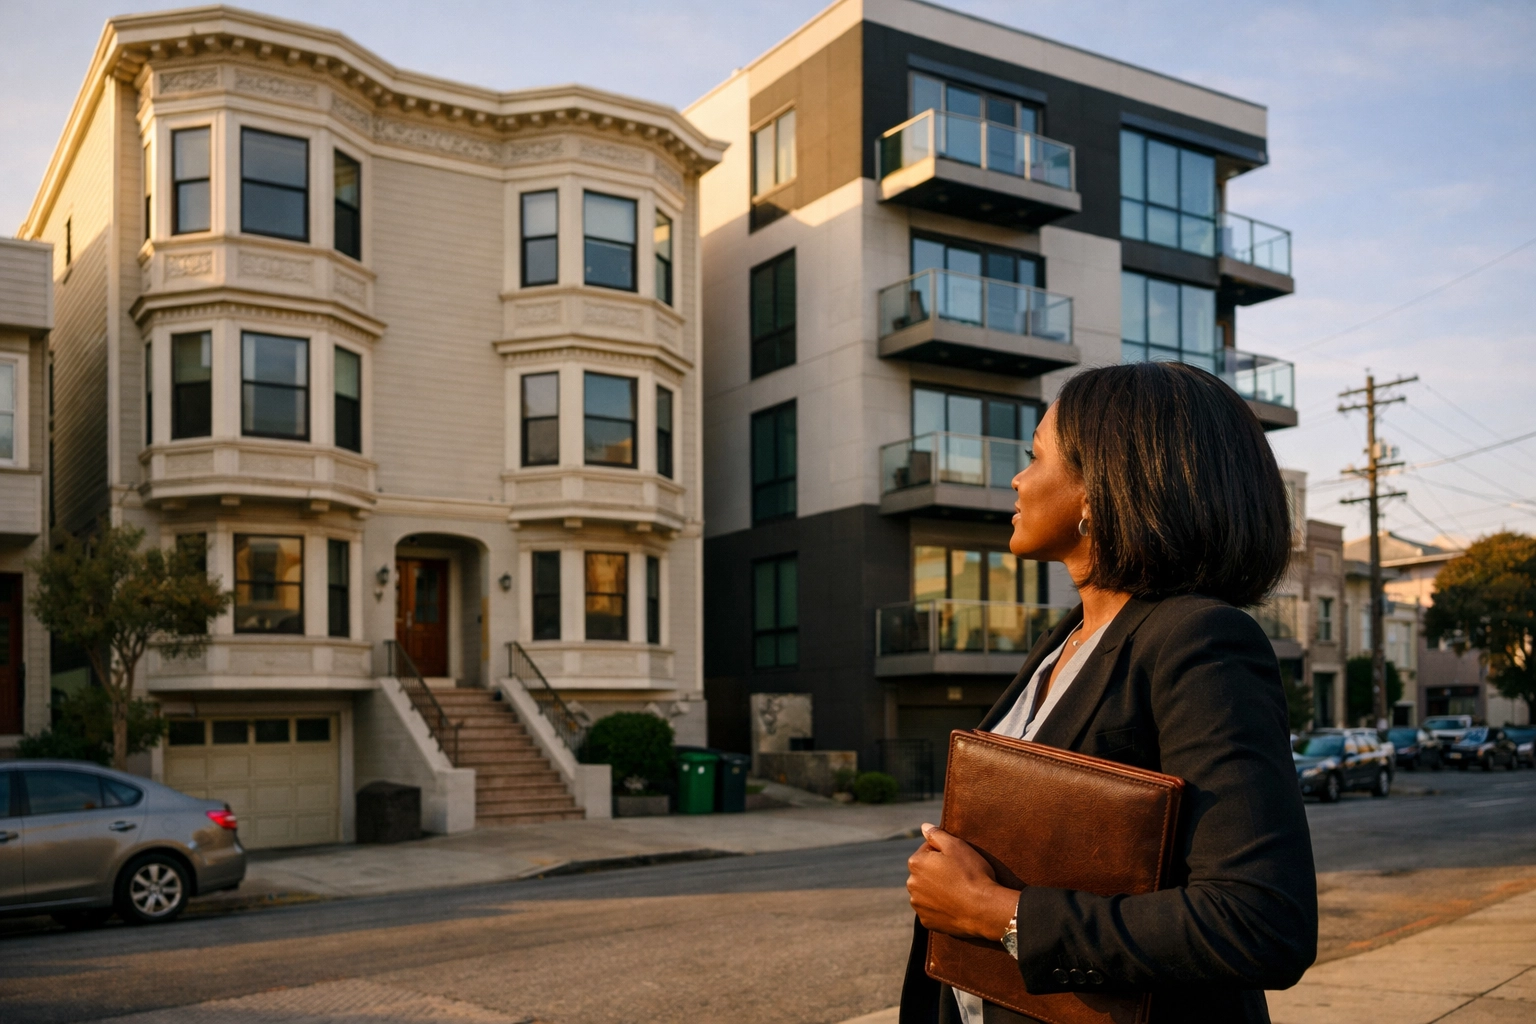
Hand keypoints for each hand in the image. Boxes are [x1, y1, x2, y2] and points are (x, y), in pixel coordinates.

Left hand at [906, 823, 1019, 940]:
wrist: (984, 908)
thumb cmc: (972, 874)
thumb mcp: (957, 846)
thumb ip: (937, 834)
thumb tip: (923, 827)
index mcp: (916, 863)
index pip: (926, 851)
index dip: (943, 853)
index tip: (957, 860)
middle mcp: (911, 884)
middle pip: (924, 872)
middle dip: (936, 871)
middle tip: (958, 875)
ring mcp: (918, 904)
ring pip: (926, 891)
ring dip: (936, 890)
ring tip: (957, 891)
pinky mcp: (926, 921)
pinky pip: (931, 910)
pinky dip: (939, 907)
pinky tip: (954, 905)